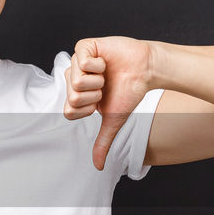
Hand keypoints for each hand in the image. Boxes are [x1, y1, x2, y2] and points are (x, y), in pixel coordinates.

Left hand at [64, 36, 156, 170]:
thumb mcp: (113, 120)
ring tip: (105, 74)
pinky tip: (105, 62)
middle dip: (94, 95)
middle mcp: (74, 78)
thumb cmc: (129, 93)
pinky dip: (98, 65)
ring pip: (75, 79)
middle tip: (104, 86)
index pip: (68, 110)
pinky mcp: (85, 47)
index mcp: (76, 95)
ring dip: (97, 80)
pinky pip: (82, 60)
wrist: (145, 72)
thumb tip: (98, 167)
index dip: (87, 108)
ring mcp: (78, 61)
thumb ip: (102, 142)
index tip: (100, 102)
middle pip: (71, 96)